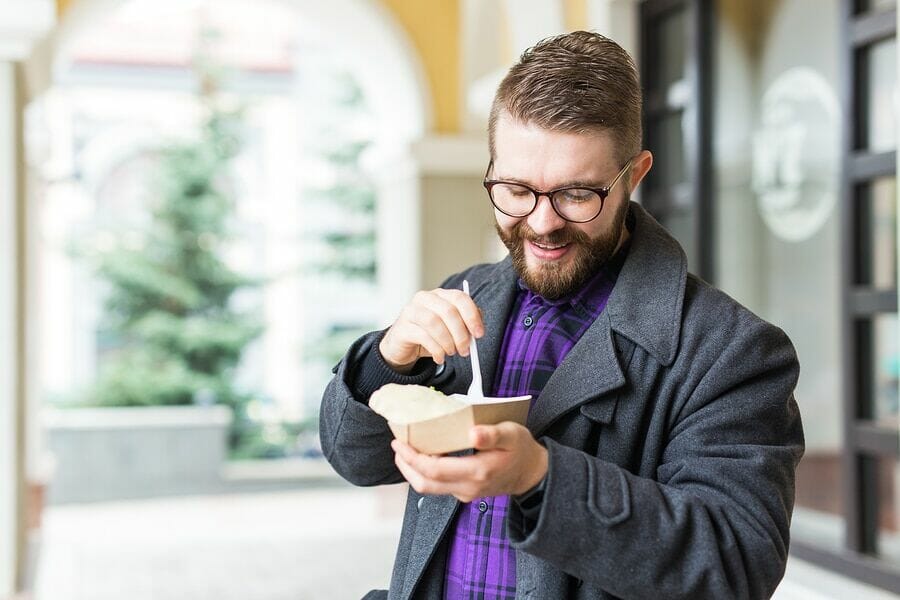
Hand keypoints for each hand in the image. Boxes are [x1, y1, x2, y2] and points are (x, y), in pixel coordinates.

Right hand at [379, 288, 484, 373]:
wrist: (402, 346)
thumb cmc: (429, 335)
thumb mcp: (450, 328)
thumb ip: (465, 324)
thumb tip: (477, 328)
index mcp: (440, 295)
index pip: (460, 297)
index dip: (472, 316)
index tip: (479, 334)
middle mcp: (424, 298)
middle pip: (448, 311)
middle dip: (461, 334)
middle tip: (465, 350)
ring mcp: (411, 311)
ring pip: (435, 323)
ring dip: (448, 342)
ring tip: (451, 353)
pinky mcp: (402, 327)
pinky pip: (423, 337)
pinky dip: (436, 350)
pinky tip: (439, 357)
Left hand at [391, 422, 548, 502]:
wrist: (531, 473)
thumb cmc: (521, 450)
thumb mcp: (512, 434)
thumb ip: (492, 434)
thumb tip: (473, 433)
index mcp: (477, 471)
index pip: (434, 469)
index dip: (413, 457)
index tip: (400, 442)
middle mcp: (468, 487)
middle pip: (425, 483)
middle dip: (405, 465)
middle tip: (397, 445)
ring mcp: (465, 492)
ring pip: (429, 488)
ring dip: (412, 471)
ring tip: (404, 451)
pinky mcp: (464, 492)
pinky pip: (437, 486)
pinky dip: (424, 472)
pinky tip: (423, 457)